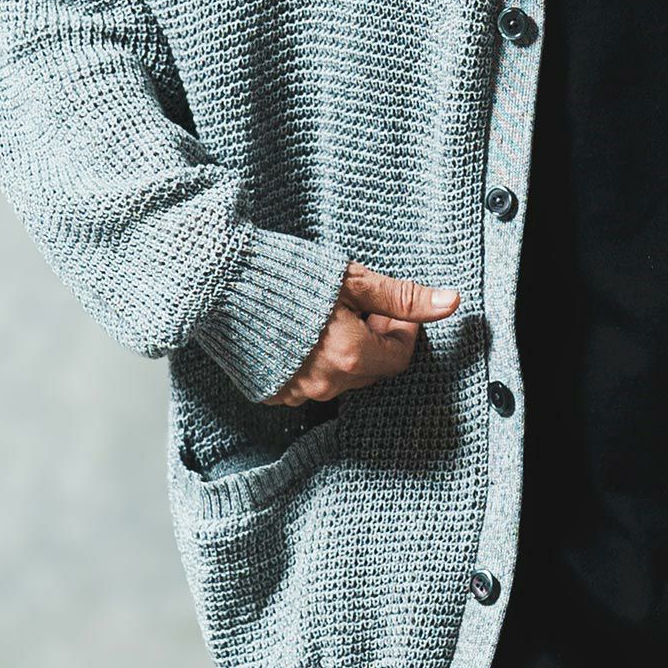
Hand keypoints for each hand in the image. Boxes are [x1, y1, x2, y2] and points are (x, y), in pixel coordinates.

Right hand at [261, 261, 460, 405]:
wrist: (217, 283)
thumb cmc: (285, 275)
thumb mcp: (353, 280)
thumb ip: (404, 297)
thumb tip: (451, 303)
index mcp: (350, 356)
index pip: (400, 355)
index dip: (401, 327)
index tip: (387, 305)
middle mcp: (326, 383)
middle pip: (371, 368)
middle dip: (375, 338)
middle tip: (357, 304)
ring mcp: (295, 392)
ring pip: (341, 377)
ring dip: (345, 350)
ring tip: (326, 314)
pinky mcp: (270, 392)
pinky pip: (308, 383)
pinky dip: (314, 361)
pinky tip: (301, 331)